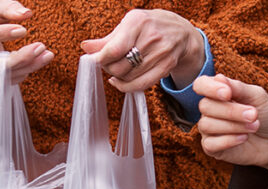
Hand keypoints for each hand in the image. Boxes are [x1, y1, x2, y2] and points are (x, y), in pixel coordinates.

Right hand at [0, 0, 53, 83]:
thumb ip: (9, 7)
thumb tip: (27, 14)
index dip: (2, 33)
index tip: (23, 30)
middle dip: (20, 58)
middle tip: (41, 47)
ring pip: (5, 74)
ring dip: (29, 66)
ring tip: (47, 55)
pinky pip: (9, 78)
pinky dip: (26, 71)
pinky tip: (39, 60)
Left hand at [80, 9, 203, 92]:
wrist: (181, 33)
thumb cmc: (149, 27)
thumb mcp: (128, 25)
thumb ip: (107, 39)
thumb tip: (86, 48)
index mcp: (138, 22)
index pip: (114, 49)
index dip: (100, 60)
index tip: (95, 61)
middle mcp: (151, 37)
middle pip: (119, 66)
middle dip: (108, 68)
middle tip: (107, 64)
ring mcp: (160, 53)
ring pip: (128, 77)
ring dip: (117, 77)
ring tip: (117, 69)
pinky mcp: (166, 67)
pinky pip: (140, 85)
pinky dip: (125, 87)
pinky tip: (119, 82)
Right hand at [193, 74, 267, 173]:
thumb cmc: (267, 115)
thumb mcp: (258, 96)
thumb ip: (238, 87)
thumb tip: (218, 77)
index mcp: (218, 93)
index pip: (201, 85)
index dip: (209, 88)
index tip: (227, 93)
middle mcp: (210, 110)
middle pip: (205, 106)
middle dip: (231, 111)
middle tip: (253, 115)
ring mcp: (209, 129)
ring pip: (207, 124)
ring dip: (233, 126)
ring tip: (254, 127)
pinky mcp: (211, 147)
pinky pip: (209, 144)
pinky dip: (229, 140)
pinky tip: (244, 138)